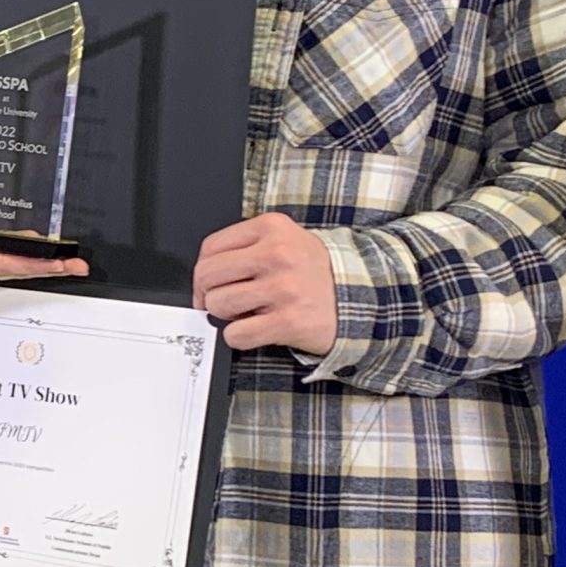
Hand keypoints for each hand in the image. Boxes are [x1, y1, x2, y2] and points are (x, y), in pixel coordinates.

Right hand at [0, 215, 87, 311]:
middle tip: (77, 264)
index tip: (67, 263)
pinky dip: (12, 254)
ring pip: (7, 264)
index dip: (41, 263)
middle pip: (16, 268)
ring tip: (59, 255)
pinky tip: (18, 245)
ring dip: (33, 261)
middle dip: (48, 266)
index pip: (9, 264)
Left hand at [195, 211, 338, 355]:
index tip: (208, 284)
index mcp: (272, 229)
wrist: (363, 296)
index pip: (211, 247)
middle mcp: (277, 254)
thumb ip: (247, 247)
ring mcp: (283, 288)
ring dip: (226, 316)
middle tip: (219, 302)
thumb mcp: (285, 240)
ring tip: (247, 313)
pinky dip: (238, 337)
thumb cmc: (316, 271)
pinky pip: (237, 334)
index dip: (202, 272)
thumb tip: (205, 275)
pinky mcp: (288, 321)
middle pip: (208, 275)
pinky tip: (256, 329)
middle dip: (207, 294)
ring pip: (219, 304)